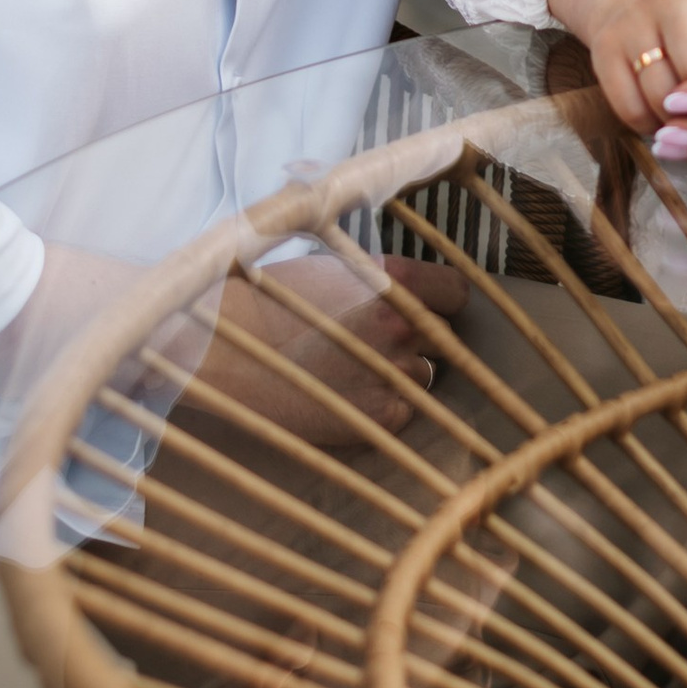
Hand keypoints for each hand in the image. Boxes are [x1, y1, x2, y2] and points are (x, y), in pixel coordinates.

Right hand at [192, 247, 467, 451]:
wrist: (230, 356)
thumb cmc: (274, 304)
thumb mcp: (333, 270)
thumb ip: (382, 279)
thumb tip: (416, 286)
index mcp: (395, 284)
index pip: (456, 292)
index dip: (440, 299)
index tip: (427, 306)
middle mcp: (403, 328)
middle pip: (441, 336)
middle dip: (416, 339)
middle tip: (371, 343)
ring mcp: (394, 375)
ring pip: (423, 376)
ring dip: (399, 374)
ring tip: (352, 369)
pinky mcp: (382, 417)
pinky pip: (402, 410)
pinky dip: (383, 405)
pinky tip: (344, 395)